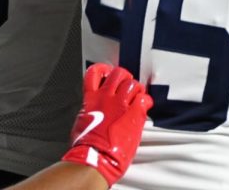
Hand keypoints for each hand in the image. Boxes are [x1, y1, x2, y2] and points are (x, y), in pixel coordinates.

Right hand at [62, 64, 152, 186]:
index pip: (95, 73)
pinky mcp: (134, 113)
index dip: (104, 69)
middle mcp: (105, 98)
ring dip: (137, 89)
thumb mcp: (81, 123)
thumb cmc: (85, 148)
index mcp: (90, 100)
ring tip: (137, 97)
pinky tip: (145, 107)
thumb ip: (90, 111)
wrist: (94, 159)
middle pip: (118, 73)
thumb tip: (94, 111)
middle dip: (125, 78)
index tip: (108, 73)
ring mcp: (120, 104)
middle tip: (127, 86)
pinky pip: (144, 98)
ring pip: (132, 83)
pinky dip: (146, 101)